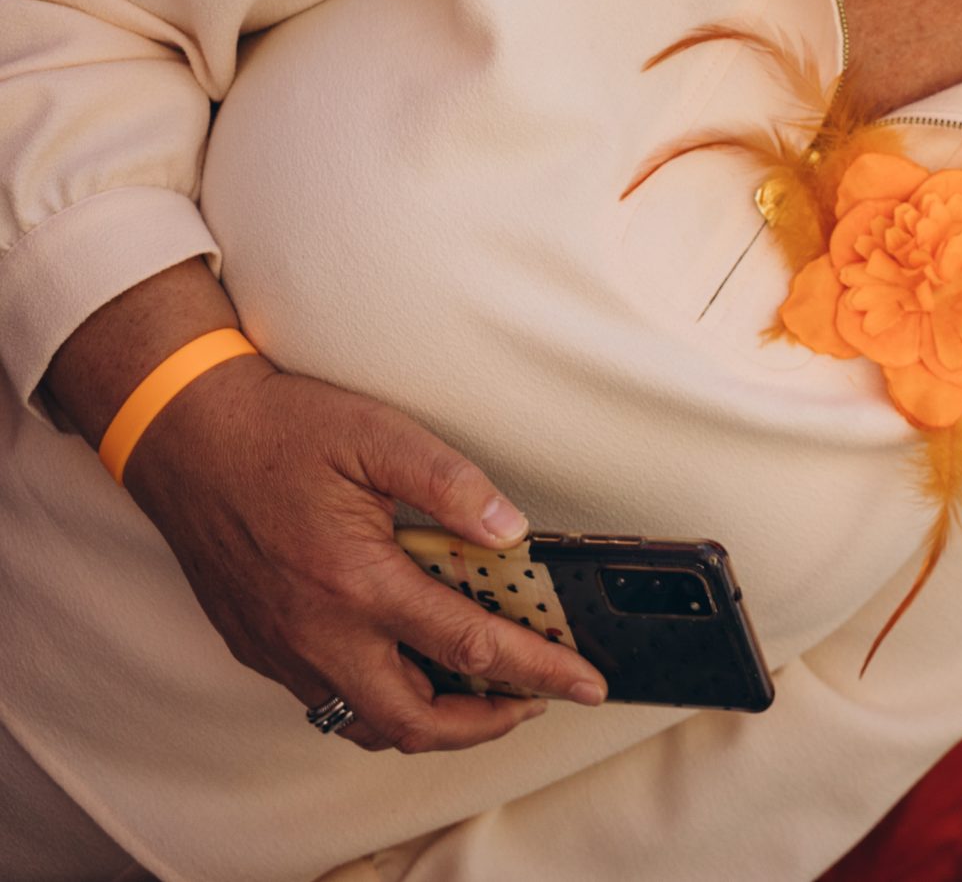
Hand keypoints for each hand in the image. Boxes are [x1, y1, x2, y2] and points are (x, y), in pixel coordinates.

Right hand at [123, 358, 607, 752]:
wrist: (182, 433)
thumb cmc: (281, 428)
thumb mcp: (380, 434)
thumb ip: (452, 484)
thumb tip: (511, 532)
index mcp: (356, 581)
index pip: (468, 647)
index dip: (539, 671)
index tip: (588, 684)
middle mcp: (316, 631)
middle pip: (416, 720)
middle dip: (487, 724)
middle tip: (537, 700)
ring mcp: (281, 648)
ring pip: (366, 724)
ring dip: (432, 723)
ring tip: (483, 695)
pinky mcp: (258, 646)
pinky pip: (327, 704)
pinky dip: (381, 706)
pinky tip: (411, 671)